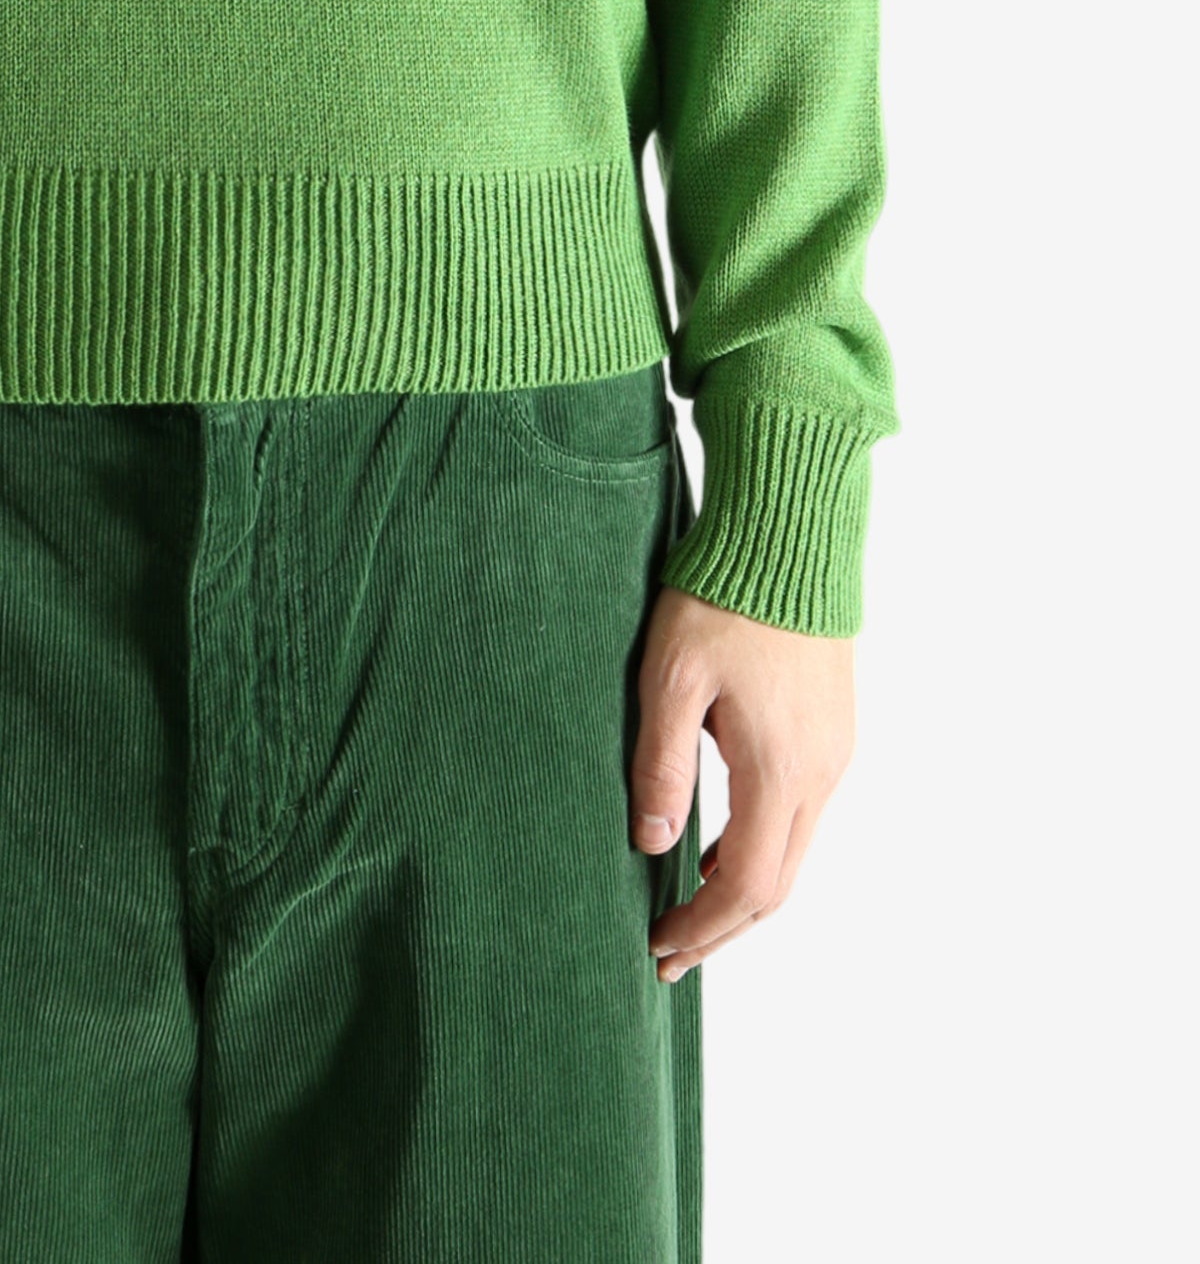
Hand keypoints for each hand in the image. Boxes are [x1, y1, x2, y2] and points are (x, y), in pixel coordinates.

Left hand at [630, 584, 854, 982]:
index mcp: (781, 770)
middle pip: (777, 885)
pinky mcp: (836, 729)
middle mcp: (822, 773)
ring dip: (742, 888)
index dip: (703, 929)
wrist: (791, 536)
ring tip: (687, 906)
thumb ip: (661, 765)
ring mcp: (836, 752)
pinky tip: (721, 843)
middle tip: (668, 952)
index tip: (659, 949)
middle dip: (721, 927)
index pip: (747, 888)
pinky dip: (762, 845)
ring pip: (794, 850)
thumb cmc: (723, 598)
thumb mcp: (670, 678)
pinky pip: (803, 813)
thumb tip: (653, 843)